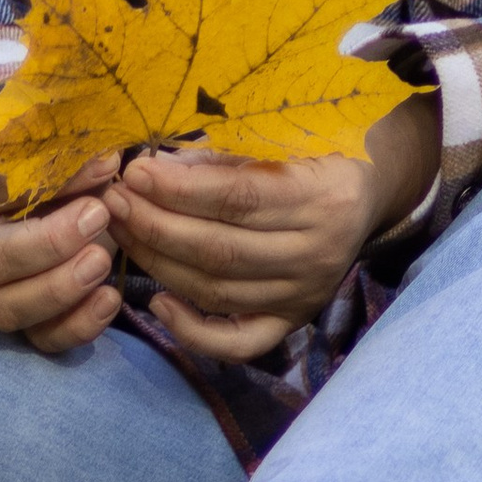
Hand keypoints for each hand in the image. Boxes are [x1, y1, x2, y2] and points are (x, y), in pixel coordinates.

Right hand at [0, 123, 123, 353]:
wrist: (44, 173)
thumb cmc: (40, 143)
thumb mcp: (44, 122)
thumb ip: (65, 134)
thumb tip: (104, 159)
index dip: (50, 176)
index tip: (107, 162)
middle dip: (50, 244)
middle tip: (100, 215)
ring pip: (6, 309)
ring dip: (60, 290)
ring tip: (104, 260)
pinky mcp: (23, 315)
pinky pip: (39, 339)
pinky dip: (76, 326)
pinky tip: (110, 298)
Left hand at [106, 95, 440, 359]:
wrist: (368, 193)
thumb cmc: (316, 154)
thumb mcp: (285, 139)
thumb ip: (227, 156)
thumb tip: (159, 166)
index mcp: (321, 197)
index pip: (239, 198)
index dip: (180, 189)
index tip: (134, 173)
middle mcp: (317, 253)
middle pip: (221, 249)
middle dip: (157, 225)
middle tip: (114, 203)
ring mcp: (305, 294)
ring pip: (218, 292)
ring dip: (160, 264)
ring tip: (123, 233)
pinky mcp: (293, 320)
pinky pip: (239, 342)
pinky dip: (194, 331)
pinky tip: (157, 303)